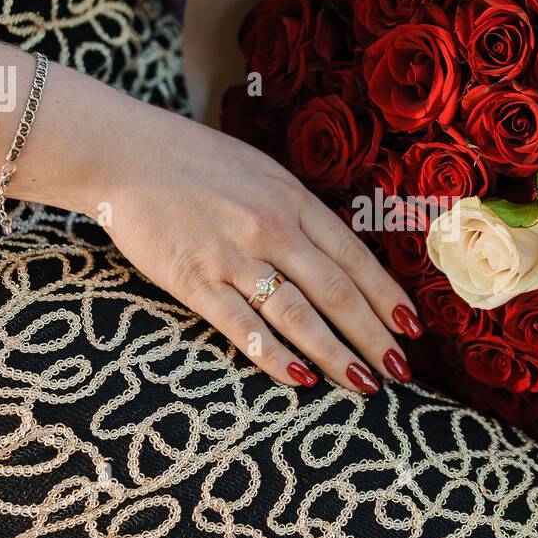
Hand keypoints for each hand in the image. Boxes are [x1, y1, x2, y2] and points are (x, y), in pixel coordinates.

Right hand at [63, 92, 421, 394]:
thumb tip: (339, 256)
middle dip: (373, 335)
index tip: (411, 329)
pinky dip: (274, 356)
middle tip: (400, 372)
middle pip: (335, 291)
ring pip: (298, 314)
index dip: (386, 296)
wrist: (126, 154)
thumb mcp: (263, 173)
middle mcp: (271, 227)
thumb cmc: (197, 162)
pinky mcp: (194, 279)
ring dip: (336, 354)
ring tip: (364, 384)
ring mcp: (232, 255)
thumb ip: (300, 212)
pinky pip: (242, 326)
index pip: (353, 256)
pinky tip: (301, 380)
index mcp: (293, 199)